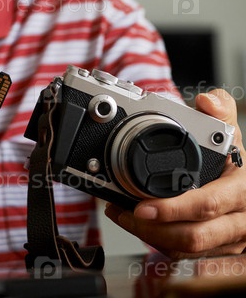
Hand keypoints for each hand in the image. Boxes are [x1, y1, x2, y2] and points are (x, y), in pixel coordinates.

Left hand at [105, 89, 245, 258]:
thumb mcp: (230, 129)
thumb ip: (219, 108)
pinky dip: (157, 242)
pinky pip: (184, 255)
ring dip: (149, 237)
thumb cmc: (233, 157)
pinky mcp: (214, 249)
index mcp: (240, 190)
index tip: (143, 206)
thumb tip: (207, 102)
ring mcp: (227, 239)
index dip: (173, 209)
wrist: (241, 180)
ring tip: (123, 215)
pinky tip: (138, 225)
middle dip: (152, 228)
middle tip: (126, 213)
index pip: (206, 205)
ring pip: (185, 250)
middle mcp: (238, 219)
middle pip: (192, 236)